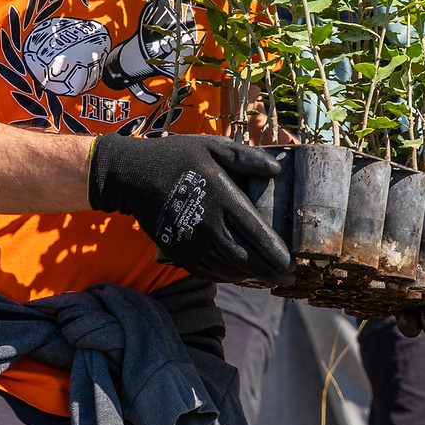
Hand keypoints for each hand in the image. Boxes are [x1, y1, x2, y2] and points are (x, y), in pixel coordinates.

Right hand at [88, 134, 291, 283]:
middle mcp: (207, 224)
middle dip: (269, 273)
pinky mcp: (178, 250)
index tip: (291, 262)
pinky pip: (207, 271)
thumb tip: (276, 171)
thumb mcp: (212, 146)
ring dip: (250, 277)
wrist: (133, 175)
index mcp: (221, 197)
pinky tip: (240, 275)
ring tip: (269, 279)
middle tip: (288, 279)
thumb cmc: (177, 157)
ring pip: (227, 269)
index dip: (275, 252)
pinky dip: (227, 276)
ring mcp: (191, 241)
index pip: (255, 232)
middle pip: (245, 258)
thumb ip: (245, 158)